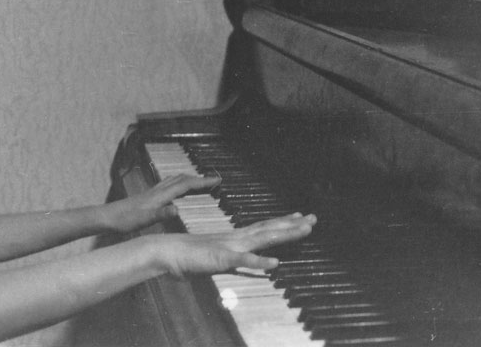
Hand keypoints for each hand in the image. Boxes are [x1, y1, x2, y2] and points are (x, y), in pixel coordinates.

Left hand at [103, 174, 220, 232]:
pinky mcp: (147, 195)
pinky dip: (177, 183)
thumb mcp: (144, 220)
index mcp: (160, 195)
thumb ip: (161, 214)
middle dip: (199, 178)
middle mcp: (157, 190)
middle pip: (182, 178)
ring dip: (188, 178)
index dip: (202, 181)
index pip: (185, 184)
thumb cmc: (124, 220)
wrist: (107, 217)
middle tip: (213, 180)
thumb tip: (177, 209)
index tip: (217, 180)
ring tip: (199, 182)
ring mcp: (152, 191)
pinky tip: (176, 189)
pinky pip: (167, 184)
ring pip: (174, 180)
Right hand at [152, 212, 316, 278]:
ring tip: (304, 230)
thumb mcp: (213, 255)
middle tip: (313, 218)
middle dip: (292, 224)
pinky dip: (259, 262)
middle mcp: (236, 238)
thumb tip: (237, 257)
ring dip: (284, 234)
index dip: (283, 222)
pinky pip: (243, 261)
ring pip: (263, 239)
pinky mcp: (222, 259)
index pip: (263, 227)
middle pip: (269, 229)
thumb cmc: (186, 254)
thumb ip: (227, 256)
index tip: (300, 217)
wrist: (167, 251)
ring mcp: (230, 247)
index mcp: (235, 237)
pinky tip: (275, 264)